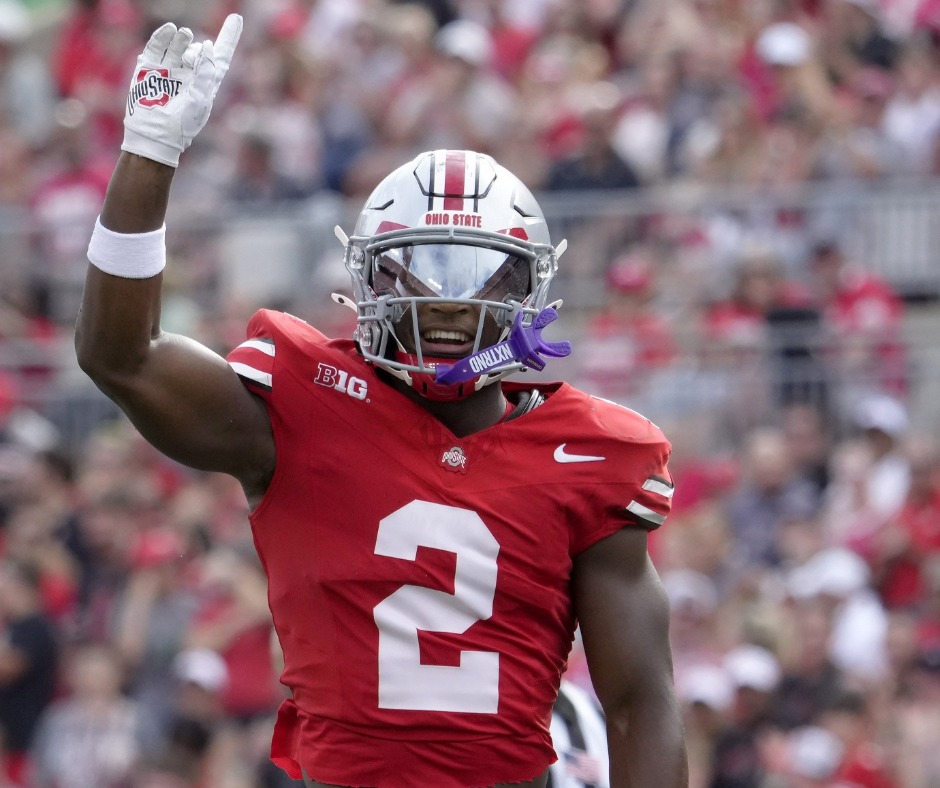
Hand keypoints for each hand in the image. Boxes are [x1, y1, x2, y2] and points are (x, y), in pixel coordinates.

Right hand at [122, 14, 242, 166]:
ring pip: (178, 44)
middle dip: (196, 49)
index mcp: (207, 83)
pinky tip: (170, 30)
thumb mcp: (201, 98)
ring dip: (182, 37)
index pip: (220, 56)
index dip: (228, 37)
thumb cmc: (182, 123)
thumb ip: (207, 71)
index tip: (236, 18)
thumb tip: (207, 45)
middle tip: (190, 59)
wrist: (155, 134)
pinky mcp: (149, 68)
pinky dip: (164, 35)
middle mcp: (189, 74)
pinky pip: (158, 45)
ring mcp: (169, 69)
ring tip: (183, 34)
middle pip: (197, 50)